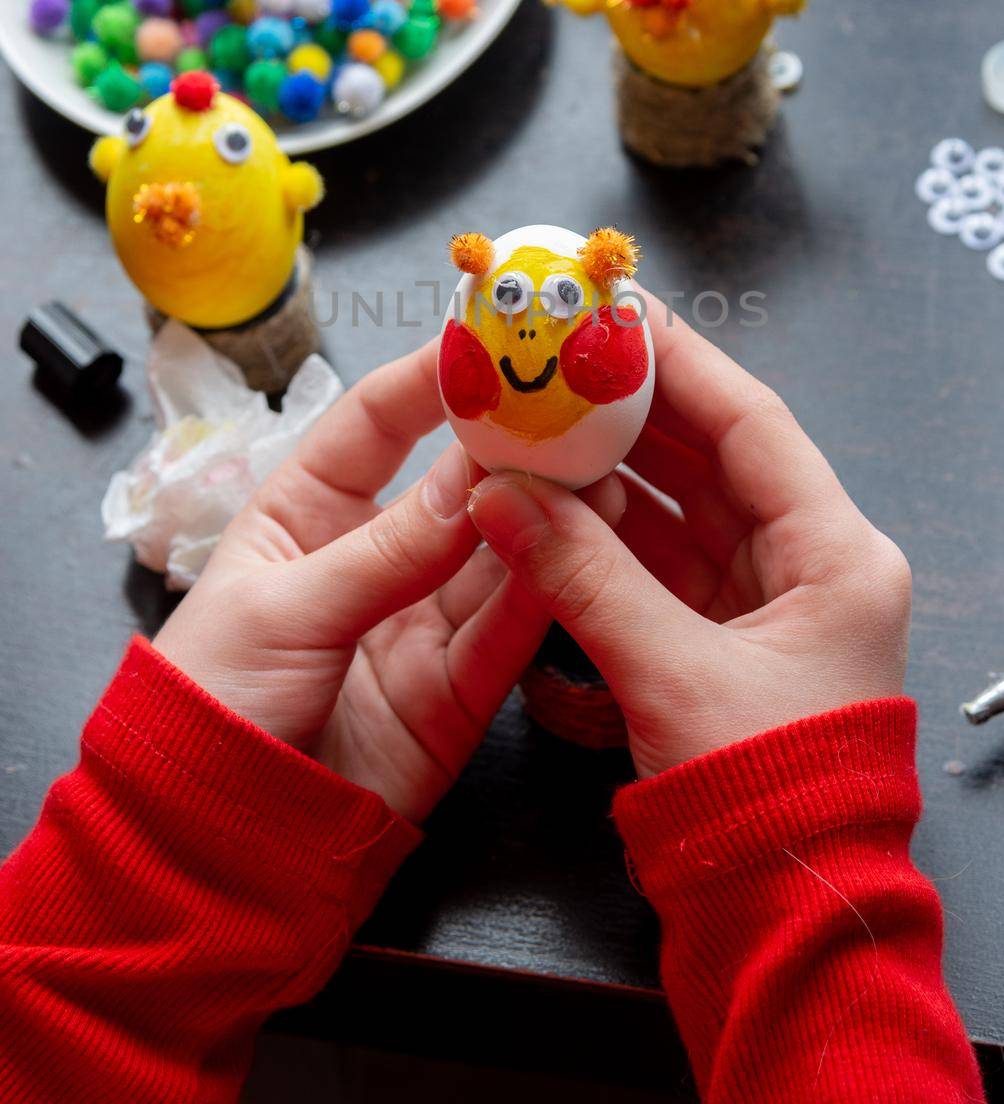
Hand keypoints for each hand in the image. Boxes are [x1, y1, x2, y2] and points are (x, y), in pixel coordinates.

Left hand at [154, 339, 622, 822]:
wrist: (217, 846)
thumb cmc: (214, 702)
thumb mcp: (285, 610)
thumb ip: (384, 552)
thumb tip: (470, 480)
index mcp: (305, 515)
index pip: (375, 424)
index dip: (430, 380)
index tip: (492, 345)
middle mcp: (370, 559)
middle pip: (450, 489)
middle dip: (508, 450)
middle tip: (574, 413)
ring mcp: (416, 625)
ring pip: (492, 559)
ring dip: (541, 520)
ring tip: (599, 477)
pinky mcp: (454, 694)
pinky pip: (504, 637)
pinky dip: (542, 598)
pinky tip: (581, 559)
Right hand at [468, 293, 910, 779]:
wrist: (784, 920)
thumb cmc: (763, 798)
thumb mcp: (669, 673)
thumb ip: (579, 576)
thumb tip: (498, 497)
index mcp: (837, 555)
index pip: (754, 423)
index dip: (680, 365)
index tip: (616, 316)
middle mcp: (811, 567)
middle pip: (715, 460)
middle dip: (634, 414)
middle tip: (560, 365)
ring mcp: (768, 605)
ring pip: (682, 512)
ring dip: (612, 475)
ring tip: (541, 426)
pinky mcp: (727, 643)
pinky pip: (663, 566)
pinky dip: (608, 539)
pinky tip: (552, 507)